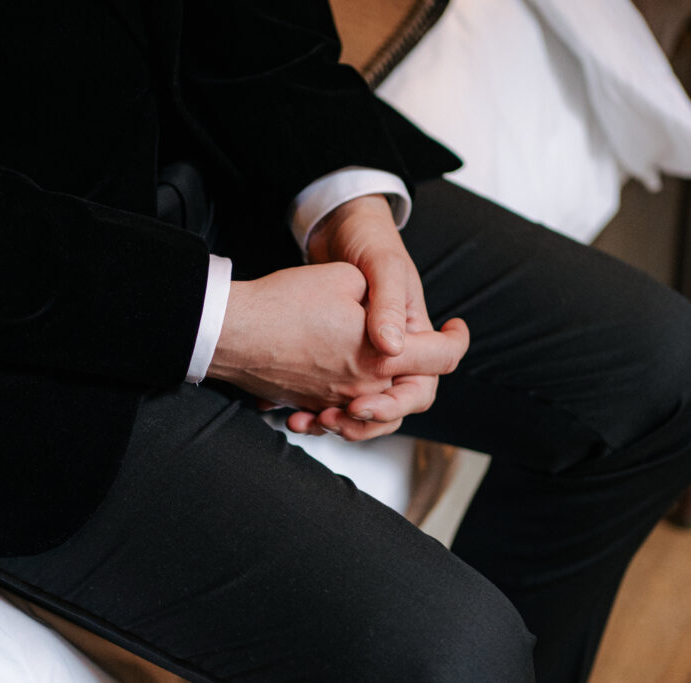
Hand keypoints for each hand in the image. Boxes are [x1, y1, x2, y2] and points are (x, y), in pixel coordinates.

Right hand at [207, 263, 467, 414]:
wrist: (232, 330)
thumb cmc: (286, 301)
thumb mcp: (345, 278)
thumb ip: (377, 296)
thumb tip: (382, 307)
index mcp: (384, 355)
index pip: (443, 358)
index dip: (458, 340)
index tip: (456, 327)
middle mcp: (365, 386)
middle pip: (412, 393)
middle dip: (418, 371)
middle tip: (414, 348)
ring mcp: (336, 399)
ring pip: (375, 411)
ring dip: (382, 397)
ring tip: (380, 365)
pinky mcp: (309, 403)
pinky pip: (337, 412)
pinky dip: (342, 405)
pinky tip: (337, 383)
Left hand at [292, 194, 468, 439]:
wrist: (332, 231)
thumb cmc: (367, 241)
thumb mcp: (381, 266)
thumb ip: (387, 305)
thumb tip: (391, 347)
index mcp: (412, 327)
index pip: (436, 365)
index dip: (419, 386)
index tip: (386, 392)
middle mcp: (391, 349)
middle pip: (398, 402)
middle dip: (373, 417)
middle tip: (348, 413)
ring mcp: (363, 359)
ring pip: (364, 410)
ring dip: (342, 424)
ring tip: (315, 421)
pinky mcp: (334, 364)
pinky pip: (334, 401)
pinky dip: (315, 414)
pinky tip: (291, 414)